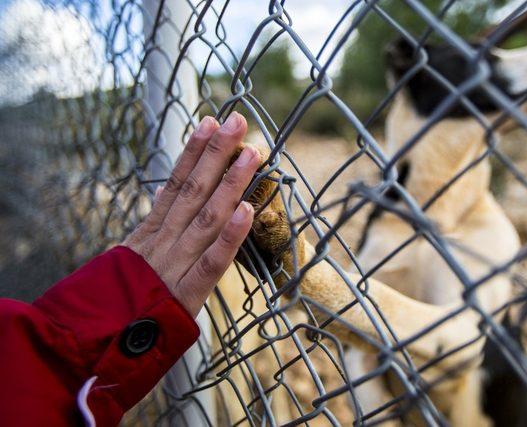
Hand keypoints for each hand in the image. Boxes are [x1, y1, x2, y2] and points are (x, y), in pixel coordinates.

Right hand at [124, 112, 260, 316]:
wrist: (96, 341)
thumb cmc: (119, 298)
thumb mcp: (131, 256)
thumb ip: (152, 229)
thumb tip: (162, 198)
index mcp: (152, 231)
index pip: (175, 183)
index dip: (194, 152)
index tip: (209, 122)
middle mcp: (165, 240)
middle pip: (193, 190)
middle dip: (216, 153)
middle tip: (236, 121)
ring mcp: (175, 264)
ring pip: (206, 216)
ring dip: (230, 183)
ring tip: (251, 154)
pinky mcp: (186, 293)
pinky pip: (212, 262)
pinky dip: (230, 236)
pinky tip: (248, 211)